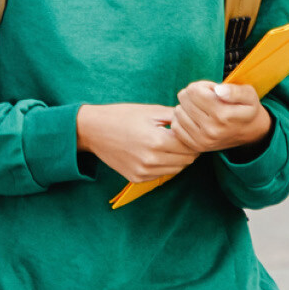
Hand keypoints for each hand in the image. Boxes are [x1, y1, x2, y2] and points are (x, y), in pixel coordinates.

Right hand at [76, 103, 198, 182]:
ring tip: (168, 144)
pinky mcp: (137, 178)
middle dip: (189, 149)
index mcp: (157, 141)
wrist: (93, 130)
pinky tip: (155, 153)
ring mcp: (143, 172)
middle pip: (187, 160)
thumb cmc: (121, 116)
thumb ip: (176, 117)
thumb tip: (196, 120)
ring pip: (177, 169)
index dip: (194, 137)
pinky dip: (164, 165)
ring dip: (178, 158)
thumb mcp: (150, 111)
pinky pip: (162, 174)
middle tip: (181, 137)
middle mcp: (151, 160)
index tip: (191, 131)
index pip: (191, 146)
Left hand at [170, 81, 271, 153]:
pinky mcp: (195, 146)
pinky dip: (182, 118)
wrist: (249, 133)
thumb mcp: (249, 95)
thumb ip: (235, 90)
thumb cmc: (247, 109)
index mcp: (224, 115)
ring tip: (201, 107)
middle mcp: (212, 129)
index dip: (203, 85)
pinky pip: (175, 126)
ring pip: (178, 111)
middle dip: (193, 93)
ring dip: (186, 106)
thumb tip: (218, 90)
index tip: (212, 89)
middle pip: (184, 99)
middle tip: (206, 98)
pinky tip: (193, 117)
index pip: (195, 91)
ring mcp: (202, 140)